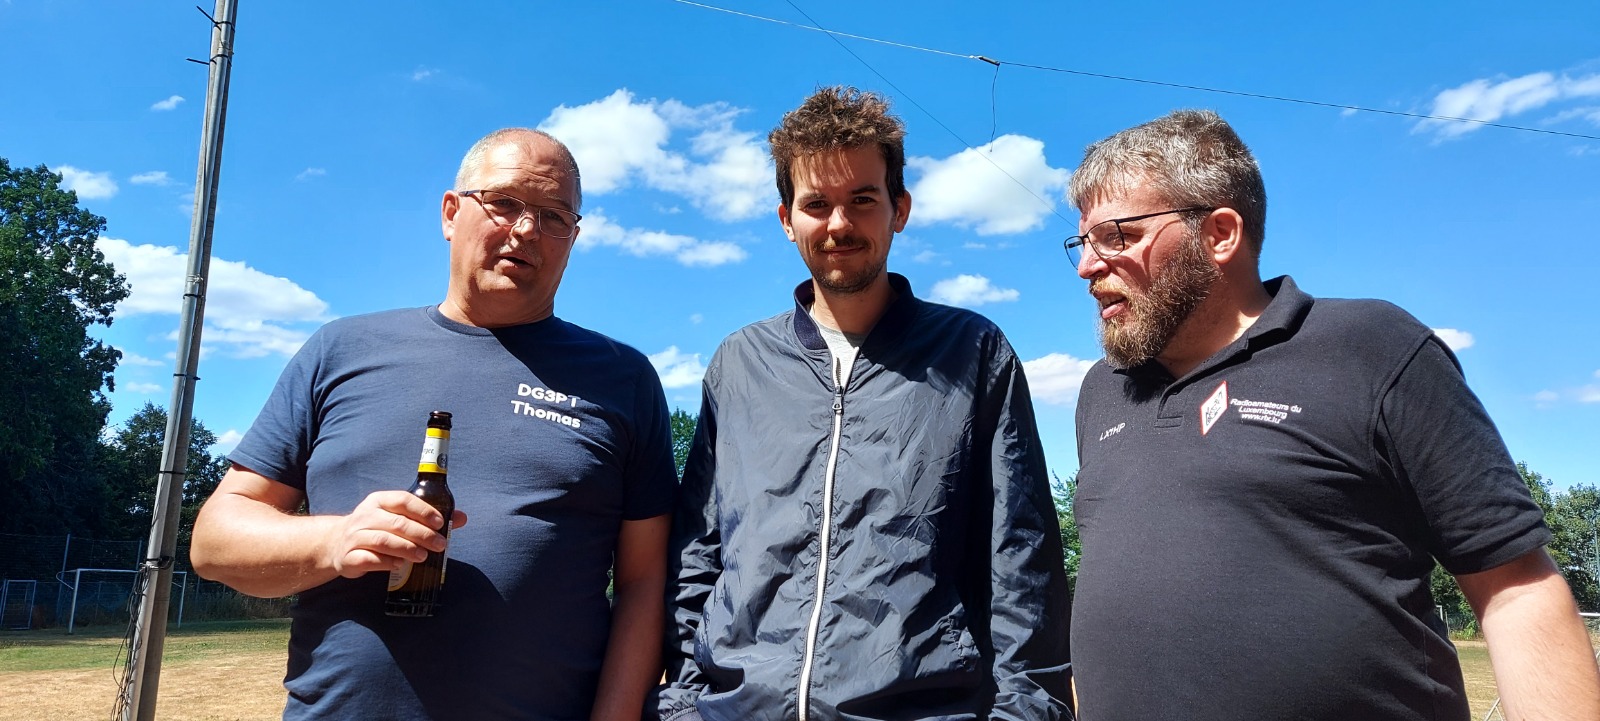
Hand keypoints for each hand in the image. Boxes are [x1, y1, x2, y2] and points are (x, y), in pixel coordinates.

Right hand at [322, 491, 468, 578]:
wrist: (335, 544)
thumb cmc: (375, 528)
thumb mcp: (396, 517)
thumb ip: (426, 517)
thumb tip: (461, 518)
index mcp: (378, 501)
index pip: (402, 500)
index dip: (423, 510)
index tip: (440, 522)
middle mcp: (365, 516)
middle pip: (396, 523)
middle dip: (421, 534)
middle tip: (440, 544)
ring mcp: (355, 537)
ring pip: (383, 541)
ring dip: (406, 548)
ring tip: (423, 556)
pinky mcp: (349, 557)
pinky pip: (369, 560)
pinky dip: (387, 562)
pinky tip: (401, 565)